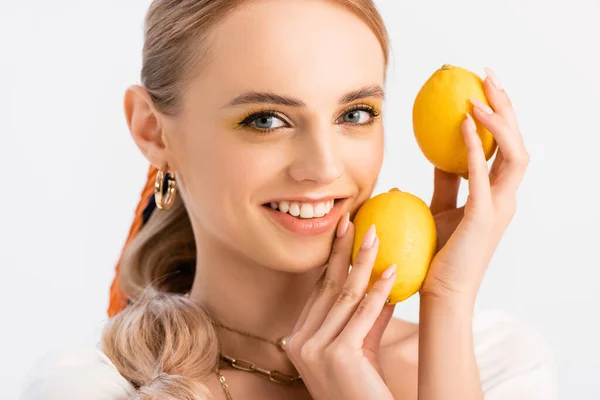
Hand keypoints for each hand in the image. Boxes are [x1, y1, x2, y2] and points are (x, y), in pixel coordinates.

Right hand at [284, 216, 395, 399]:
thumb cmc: (364, 390)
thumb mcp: (362, 347)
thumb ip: (368, 316)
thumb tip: (386, 279)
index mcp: (298, 339)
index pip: (319, 291)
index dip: (334, 260)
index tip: (345, 234)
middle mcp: (299, 342)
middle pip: (327, 287)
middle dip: (343, 251)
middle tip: (354, 221)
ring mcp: (314, 350)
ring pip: (344, 296)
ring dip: (364, 263)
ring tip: (377, 236)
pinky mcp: (336, 356)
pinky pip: (362, 315)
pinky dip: (380, 292)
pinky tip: (393, 272)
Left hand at [420, 68, 528, 300]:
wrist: (441, 292)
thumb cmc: (438, 252)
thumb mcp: (443, 207)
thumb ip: (447, 181)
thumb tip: (438, 155)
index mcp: (497, 194)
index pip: (505, 147)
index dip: (500, 115)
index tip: (482, 88)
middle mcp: (505, 197)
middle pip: (516, 142)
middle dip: (507, 106)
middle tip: (488, 75)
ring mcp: (499, 207)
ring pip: (513, 153)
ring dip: (499, 120)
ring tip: (479, 93)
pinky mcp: (484, 217)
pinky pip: (481, 174)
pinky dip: (474, 146)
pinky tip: (463, 122)